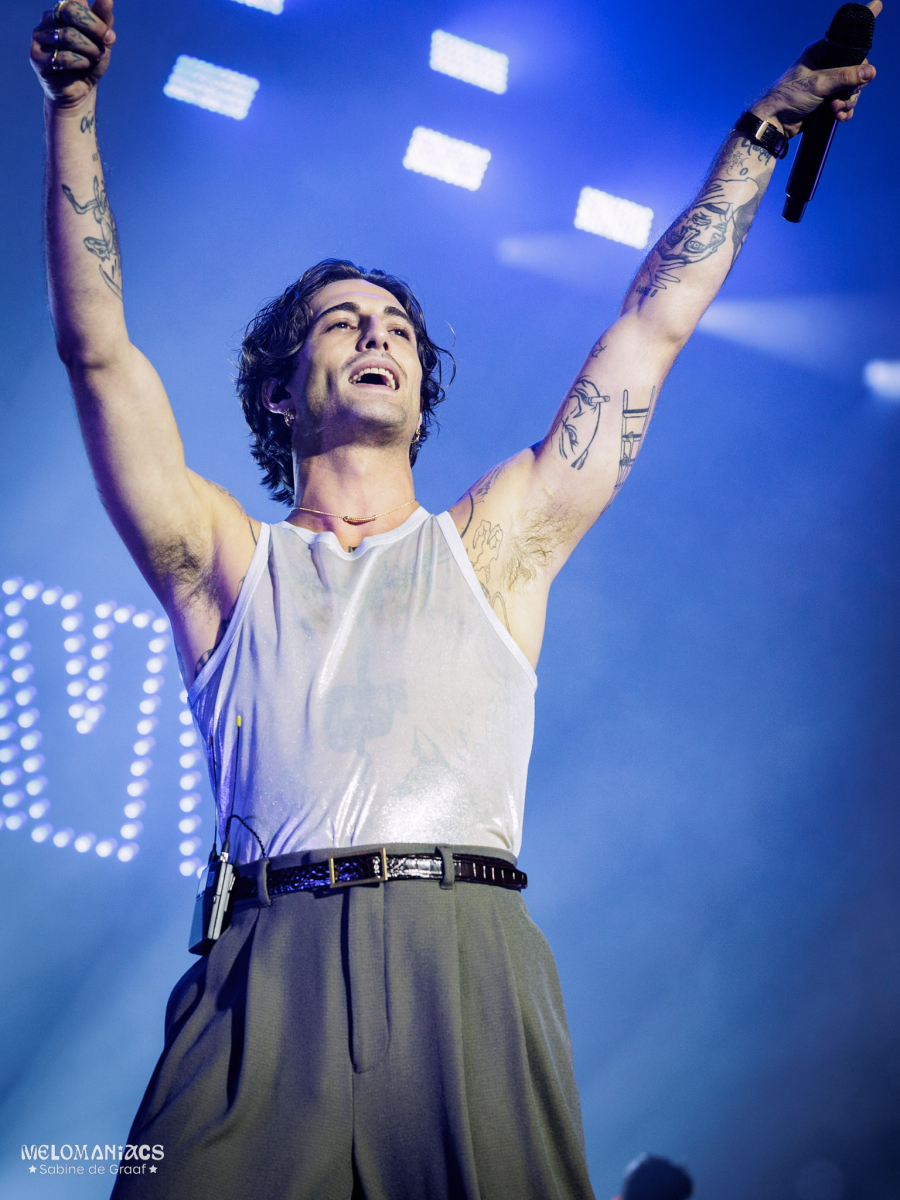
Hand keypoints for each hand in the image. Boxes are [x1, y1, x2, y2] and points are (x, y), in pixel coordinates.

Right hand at [31, 0, 114, 108]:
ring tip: (93, 58)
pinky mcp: (36, 55)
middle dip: (94, 29)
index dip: (94, 18)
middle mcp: (48, 18)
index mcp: (63, 9)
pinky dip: (79, 63)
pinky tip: (82, 66)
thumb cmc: (91, 61)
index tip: (108, 35)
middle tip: (106, 44)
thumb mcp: (102, 40)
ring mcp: (40, 36)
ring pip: (67, 35)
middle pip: (70, 12)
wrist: (81, 89)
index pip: (76, 2)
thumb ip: (104, 19)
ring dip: (89, 50)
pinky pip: (62, 56)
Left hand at [751, 0, 880, 137]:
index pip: (848, 44)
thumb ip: (845, 77)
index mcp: (820, 53)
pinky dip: (843, 111)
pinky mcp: (824, 101)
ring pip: (850, 89)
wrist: (773, 123)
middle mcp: (824, 67)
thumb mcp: (819, 84)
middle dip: (854, 86)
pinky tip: (838, 117)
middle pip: (854, 71)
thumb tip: (869, 72)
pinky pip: (843, 103)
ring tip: (835, 109)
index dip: (860, 48)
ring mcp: (825, 85)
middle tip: (846, 95)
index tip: (874, 28)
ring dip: (848, 101)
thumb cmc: (788, 97)